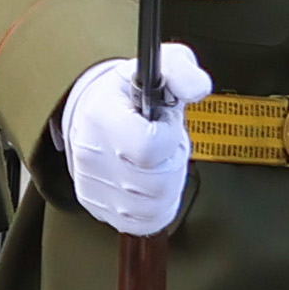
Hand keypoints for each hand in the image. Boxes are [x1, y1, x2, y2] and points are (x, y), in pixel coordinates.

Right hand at [61, 45, 208, 236]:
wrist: (91, 109)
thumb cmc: (128, 91)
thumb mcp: (159, 67)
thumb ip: (183, 71)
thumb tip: (197, 87)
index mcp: (102, 116)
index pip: (149, 147)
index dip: (168, 137)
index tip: (163, 124)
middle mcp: (92, 154)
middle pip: (156, 182)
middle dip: (170, 162)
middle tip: (161, 143)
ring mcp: (92, 184)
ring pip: (153, 206)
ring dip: (164, 185)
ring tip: (154, 161)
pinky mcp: (96, 206)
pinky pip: (141, 222)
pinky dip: (154, 206)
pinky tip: (149, 182)